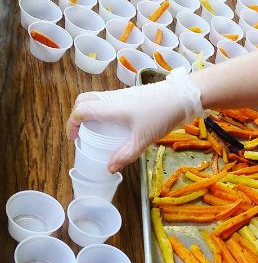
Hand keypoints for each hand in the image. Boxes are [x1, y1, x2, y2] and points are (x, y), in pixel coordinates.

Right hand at [66, 69, 205, 172]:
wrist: (181, 96)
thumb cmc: (160, 115)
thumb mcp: (142, 140)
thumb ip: (125, 155)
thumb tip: (109, 169)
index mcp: (109, 107)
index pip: (81, 111)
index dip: (72, 124)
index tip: (74, 138)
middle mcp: (111, 98)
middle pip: (84, 100)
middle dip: (78, 115)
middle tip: (83, 132)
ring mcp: (122, 94)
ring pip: (97, 99)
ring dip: (92, 111)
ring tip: (99, 130)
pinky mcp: (131, 94)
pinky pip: (110, 100)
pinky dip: (105, 110)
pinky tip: (117, 125)